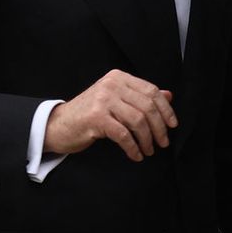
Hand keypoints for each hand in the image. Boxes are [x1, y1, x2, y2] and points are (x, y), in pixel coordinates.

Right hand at [44, 69, 176, 159]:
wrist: (58, 124)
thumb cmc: (90, 114)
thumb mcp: (116, 100)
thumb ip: (140, 96)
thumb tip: (169, 95)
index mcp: (118, 77)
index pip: (151, 91)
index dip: (166, 109)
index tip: (172, 125)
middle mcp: (111, 85)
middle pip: (147, 106)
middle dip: (159, 127)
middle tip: (163, 142)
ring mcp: (103, 100)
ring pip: (138, 121)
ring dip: (147, 139)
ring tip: (149, 150)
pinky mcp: (96, 118)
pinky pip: (123, 134)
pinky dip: (133, 147)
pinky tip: (136, 155)